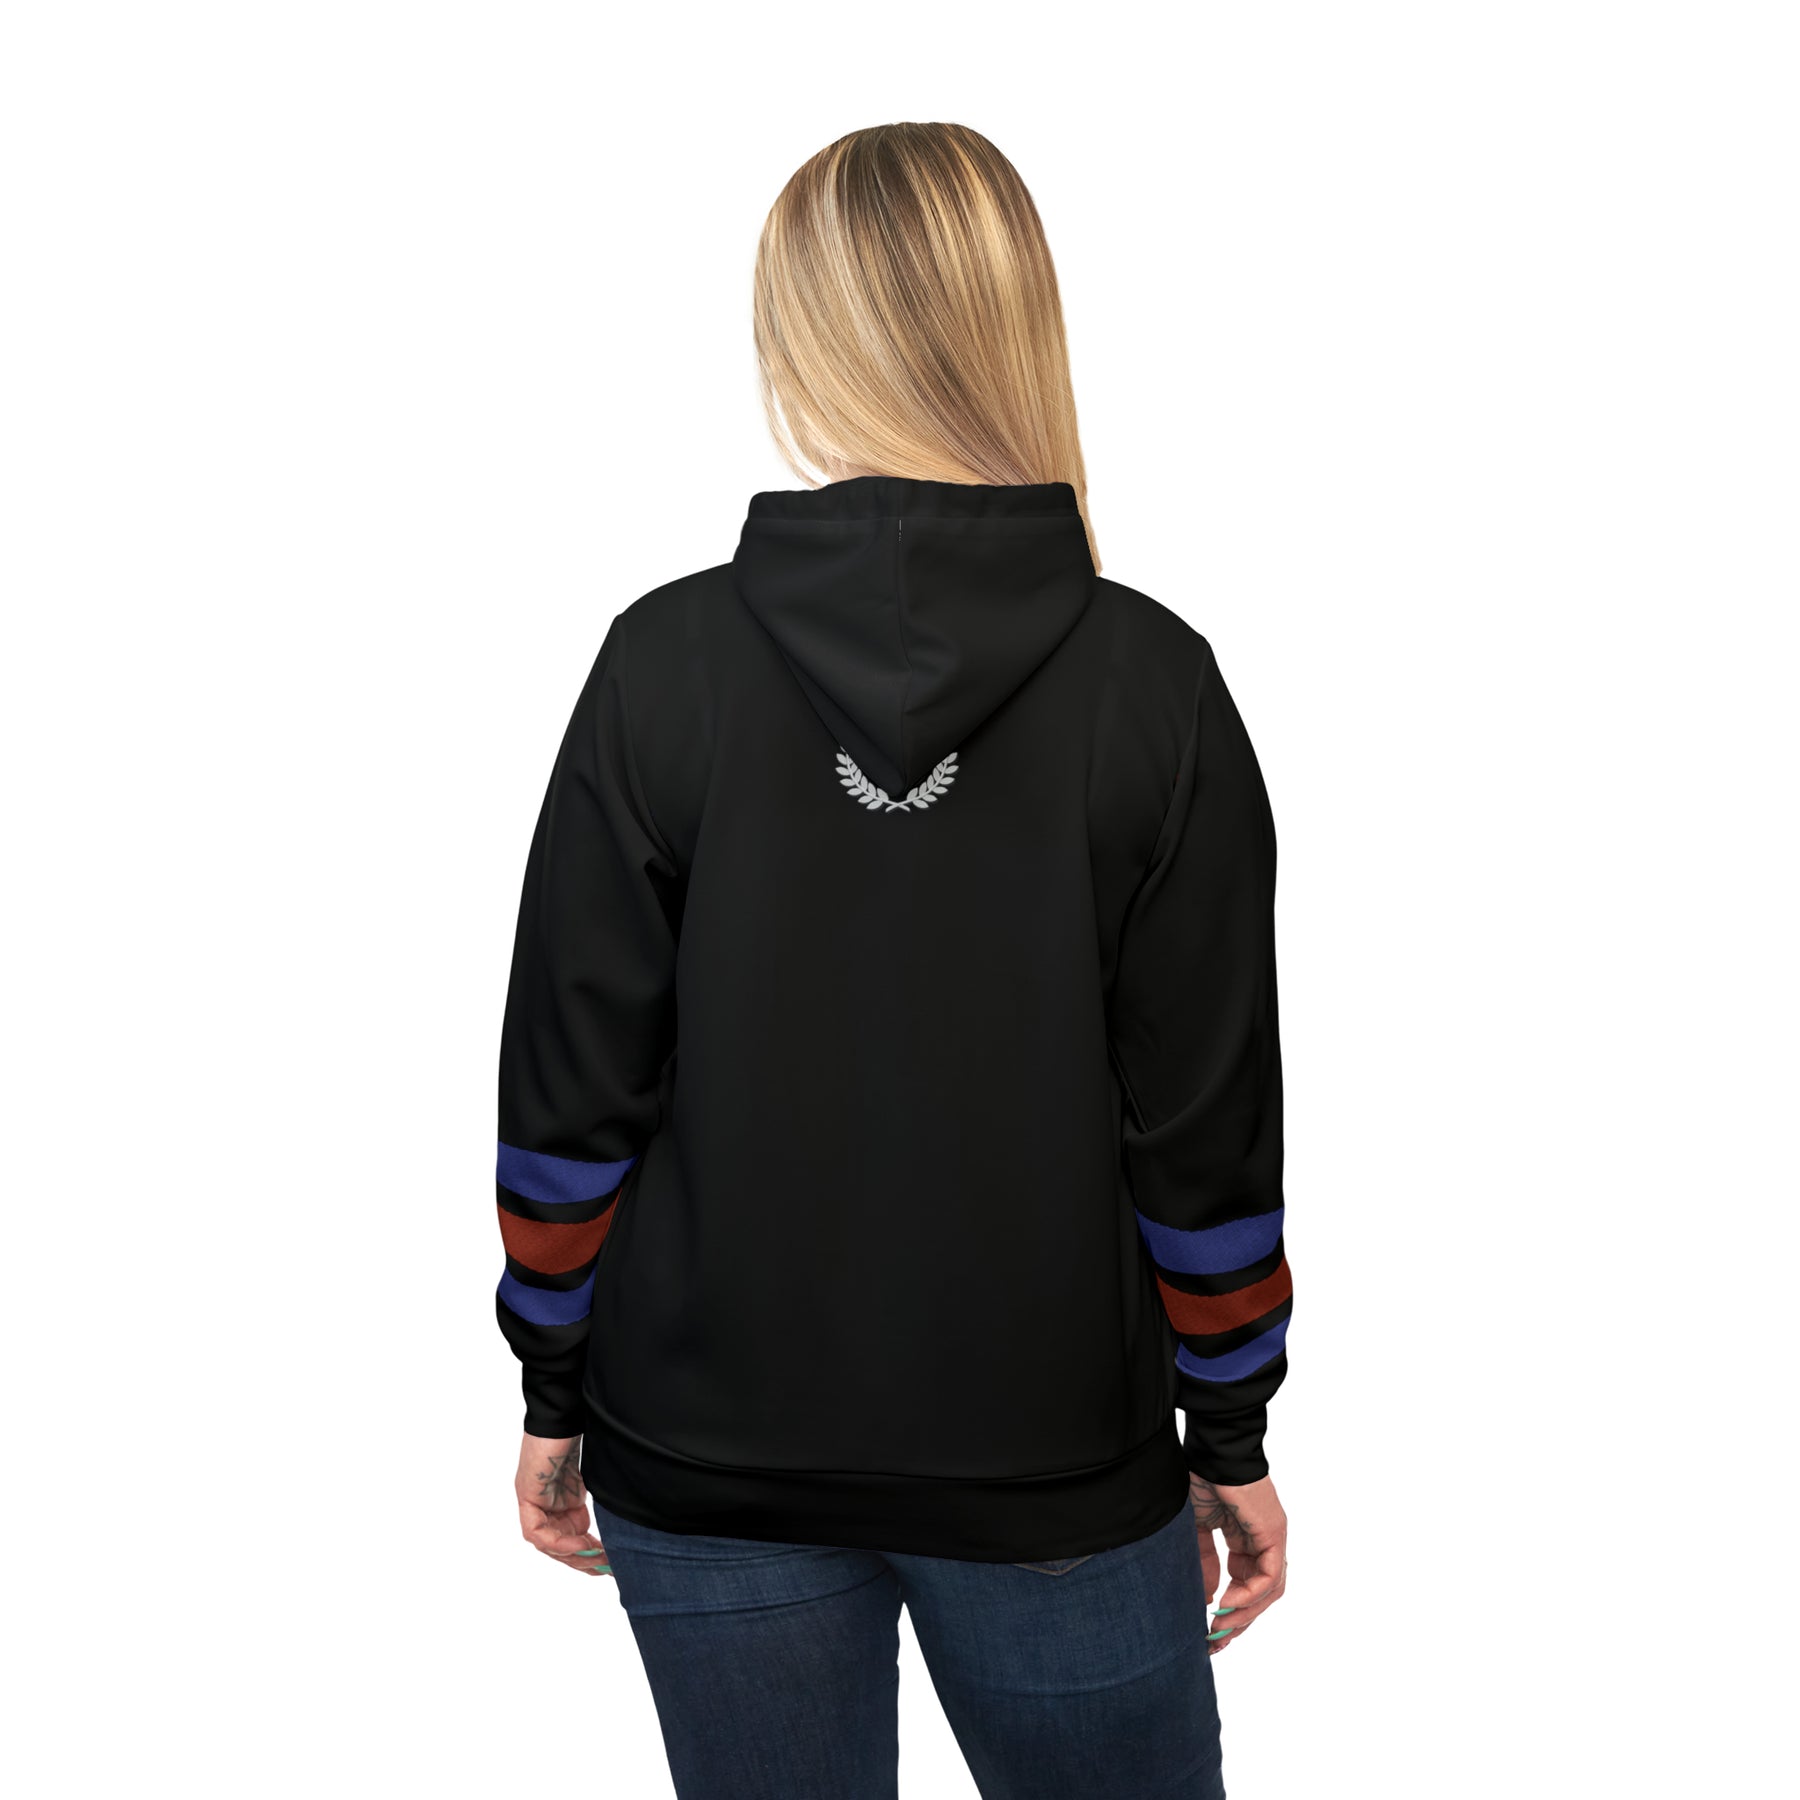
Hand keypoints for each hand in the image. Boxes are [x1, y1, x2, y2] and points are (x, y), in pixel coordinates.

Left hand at [515, 1434, 610, 1576]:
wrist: (564, 1415)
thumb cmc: (579, 1438)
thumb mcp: (590, 1478)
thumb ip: (594, 1500)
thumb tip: (622, 1521)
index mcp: (558, 1500)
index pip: (568, 1537)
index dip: (587, 1553)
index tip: (608, 1561)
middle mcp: (543, 1504)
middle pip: (557, 1545)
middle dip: (581, 1561)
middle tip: (604, 1570)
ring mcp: (533, 1501)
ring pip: (546, 1544)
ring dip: (572, 1556)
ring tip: (596, 1560)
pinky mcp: (526, 1496)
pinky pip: (537, 1533)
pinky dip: (558, 1542)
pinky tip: (580, 1543)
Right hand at [1189, 1472, 1286, 1652]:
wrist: (1210, 1453)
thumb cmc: (1201, 1479)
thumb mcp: (1198, 1529)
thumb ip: (1206, 1562)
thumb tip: (1209, 1598)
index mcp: (1247, 1538)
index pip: (1247, 1583)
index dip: (1231, 1609)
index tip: (1209, 1631)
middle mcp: (1265, 1541)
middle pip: (1261, 1593)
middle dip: (1239, 1620)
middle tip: (1216, 1642)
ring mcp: (1272, 1537)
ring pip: (1270, 1590)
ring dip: (1245, 1613)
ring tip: (1220, 1627)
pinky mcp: (1273, 1533)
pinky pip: (1270, 1576)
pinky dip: (1250, 1594)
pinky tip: (1228, 1601)